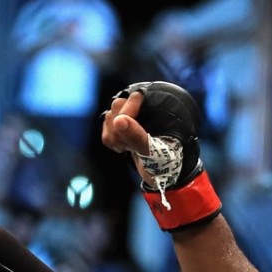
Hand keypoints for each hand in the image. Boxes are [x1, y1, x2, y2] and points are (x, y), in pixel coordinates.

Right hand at [101, 81, 220, 231]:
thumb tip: (119, 120)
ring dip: (116, 138)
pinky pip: (105, 129)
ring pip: (109, 117)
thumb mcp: (154, 151)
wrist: (163, 176)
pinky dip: (112, 142)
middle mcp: (145, 108)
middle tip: (132, 147)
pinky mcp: (121, 127)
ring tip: (132, 149)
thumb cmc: (166, 161)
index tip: (132, 135)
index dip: (128, 114)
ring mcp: (131, 117)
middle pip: (117, 105)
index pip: (135, 96)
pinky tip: (126, 148)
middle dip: (120, 130)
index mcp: (160, 108)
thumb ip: (137, 136)